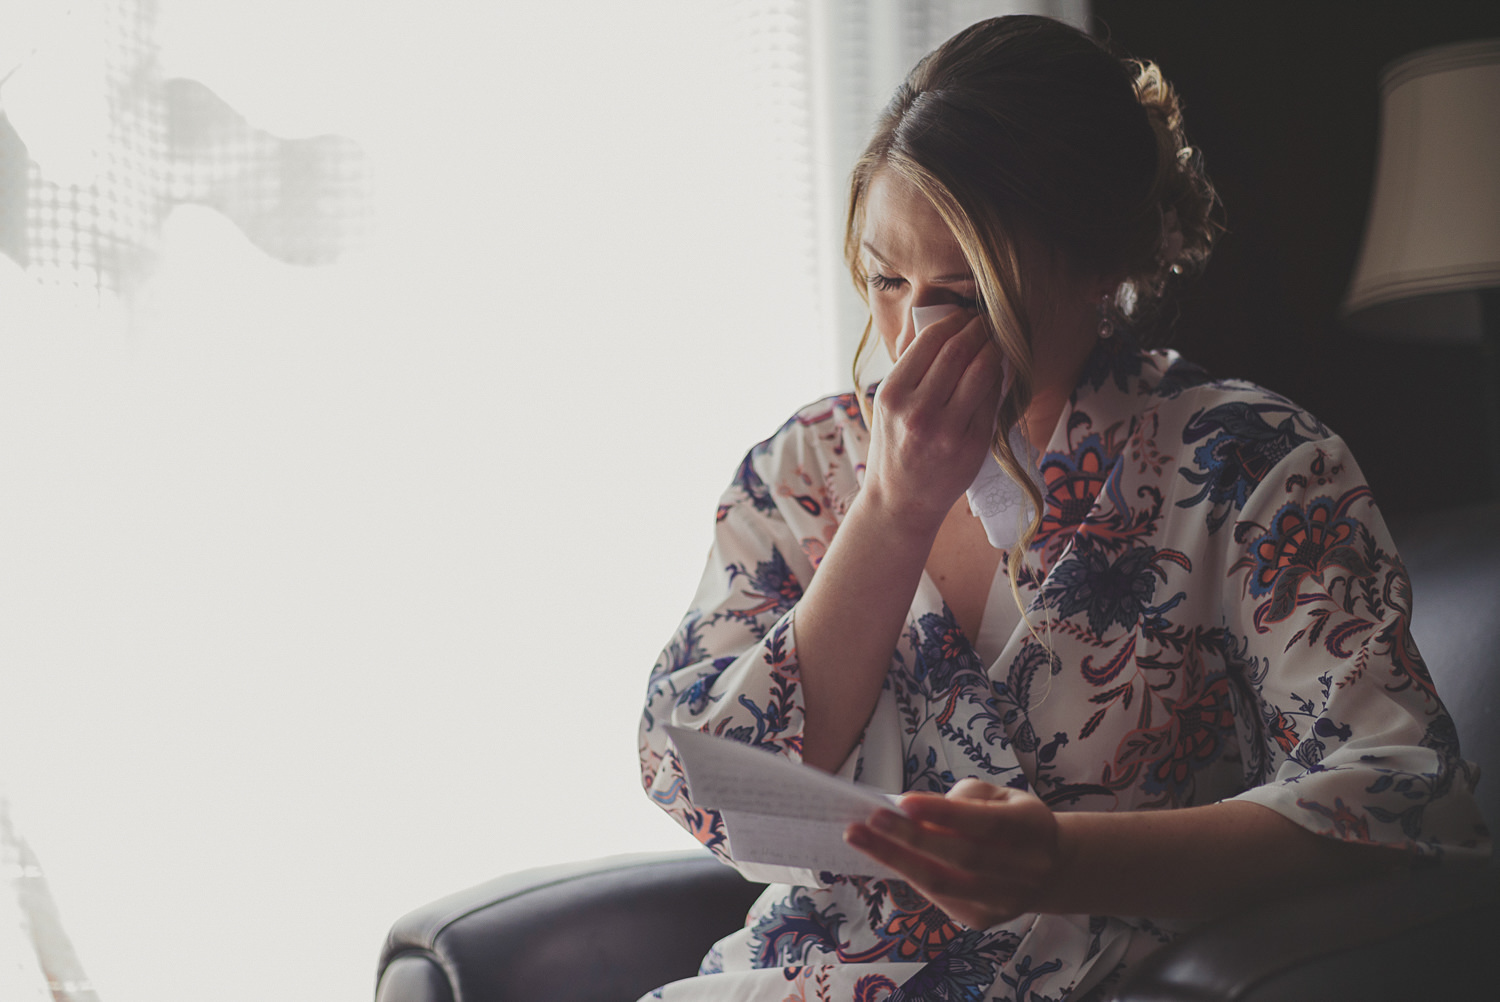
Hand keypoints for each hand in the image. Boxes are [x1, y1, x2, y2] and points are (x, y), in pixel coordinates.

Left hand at [844, 778, 1061, 928]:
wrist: (1050, 869)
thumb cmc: (1013, 822)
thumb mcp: (1001, 795)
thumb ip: (965, 799)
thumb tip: (914, 811)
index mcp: (1032, 828)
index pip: (986, 823)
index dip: (944, 815)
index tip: (903, 802)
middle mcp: (1025, 869)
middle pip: (961, 858)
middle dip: (909, 838)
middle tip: (869, 820)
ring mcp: (1006, 901)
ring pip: (944, 884)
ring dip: (896, 860)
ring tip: (859, 838)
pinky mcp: (985, 920)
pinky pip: (939, 898)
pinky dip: (909, 875)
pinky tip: (885, 856)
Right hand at [862, 310, 1003, 532]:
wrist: (899, 502)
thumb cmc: (894, 447)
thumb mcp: (888, 405)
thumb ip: (911, 370)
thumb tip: (946, 327)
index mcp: (892, 394)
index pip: (931, 340)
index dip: (954, 320)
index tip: (964, 315)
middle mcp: (918, 411)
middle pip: (959, 351)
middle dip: (978, 329)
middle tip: (986, 322)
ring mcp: (947, 431)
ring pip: (982, 371)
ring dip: (994, 349)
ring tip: (996, 342)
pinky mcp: (972, 446)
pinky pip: (992, 400)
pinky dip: (998, 380)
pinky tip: (997, 372)